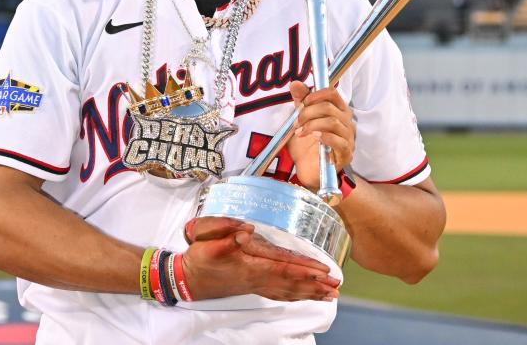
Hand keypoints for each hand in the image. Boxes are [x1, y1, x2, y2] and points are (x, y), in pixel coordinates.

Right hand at [181, 216, 339, 301]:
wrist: (189, 279)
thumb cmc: (199, 259)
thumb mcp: (207, 242)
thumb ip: (226, 233)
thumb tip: (247, 230)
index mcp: (250, 265)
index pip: (283, 268)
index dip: (304, 269)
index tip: (323, 271)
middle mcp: (257, 278)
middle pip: (292, 283)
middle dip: (316, 285)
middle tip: (337, 286)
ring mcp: (256, 285)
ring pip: (289, 291)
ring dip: (311, 293)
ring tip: (330, 295)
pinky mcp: (254, 287)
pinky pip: (281, 295)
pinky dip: (296, 296)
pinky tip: (305, 297)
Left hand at [285, 81, 355, 190]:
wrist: (308, 169)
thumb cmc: (307, 144)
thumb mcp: (301, 120)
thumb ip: (300, 101)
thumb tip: (295, 83)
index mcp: (338, 111)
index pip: (333, 93)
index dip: (316, 94)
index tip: (302, 102)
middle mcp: (346, 122)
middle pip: (330, 108)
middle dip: (308, 112)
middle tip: (296, 122)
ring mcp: (348, 138)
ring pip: (333, 122)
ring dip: (312, 125)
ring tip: (300, 132)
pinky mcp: (346, 154)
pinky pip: (338, 141)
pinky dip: (324, 137)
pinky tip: (313, 138)